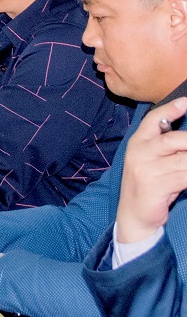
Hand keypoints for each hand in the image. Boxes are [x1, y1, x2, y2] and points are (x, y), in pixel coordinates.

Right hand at [116, 97, 186, 244]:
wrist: (134, 215)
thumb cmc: (150, 184)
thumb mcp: (154, 161)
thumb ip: (168, 147)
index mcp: (137, 142)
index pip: (153, 120)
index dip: (170, 109)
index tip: (186, 101)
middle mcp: (138, 152)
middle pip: (172, 139)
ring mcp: (145, 169)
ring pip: (183, 160)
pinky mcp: (154, 186)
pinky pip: (184, 177)